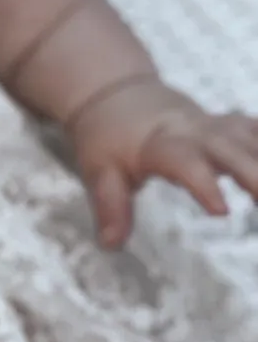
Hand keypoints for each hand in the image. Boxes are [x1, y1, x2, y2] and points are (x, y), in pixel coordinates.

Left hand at [68, 78, 257, 249]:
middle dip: (255, 173)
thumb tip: (111, 244)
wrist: (119, 97)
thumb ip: (110, 205)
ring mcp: (217, 127)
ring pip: (253, 139)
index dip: (202, 181)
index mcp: (159, 144)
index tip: (222, 210)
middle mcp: (194, 131)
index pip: (182, 160)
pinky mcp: (233, 127)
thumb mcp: (99, 170)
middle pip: (229, 148)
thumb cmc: (108, 140)